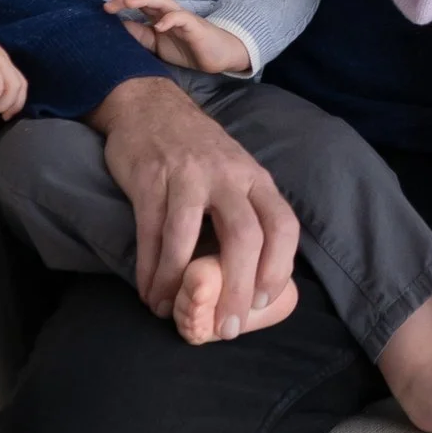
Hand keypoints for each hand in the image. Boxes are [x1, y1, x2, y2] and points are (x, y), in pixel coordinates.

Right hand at [88, 73, 298, 331]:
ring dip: (180, 284)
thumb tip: (259, 274)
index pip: (283, 224)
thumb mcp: (236, 171)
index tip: (265, 303)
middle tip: (225, 327)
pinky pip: (151, 233)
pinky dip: (150, 269)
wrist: (150, 105)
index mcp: (255, 178)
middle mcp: (228, 176)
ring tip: (171, 313)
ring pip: (189, 238)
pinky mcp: (150, 179)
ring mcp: (188, 176)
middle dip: (236, 289)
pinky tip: (149, 292)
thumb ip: (249, 211)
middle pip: (244, 237)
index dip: (279, 267)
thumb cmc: (198, 151)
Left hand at [102, 0, 253, 75]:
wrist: (217, 56)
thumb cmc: (187, 48)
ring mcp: (182, 17)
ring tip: (128, 3)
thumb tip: (117, 28)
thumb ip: (139, 35)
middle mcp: (169, 12)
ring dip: (144, 0)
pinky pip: (181, 19)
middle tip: (108, 2)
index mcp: (159, 16)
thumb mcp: (156, 44)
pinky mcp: (194, 26)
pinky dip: (170, 20)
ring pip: (162, 2)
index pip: (139, 0)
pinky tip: (159, 26)